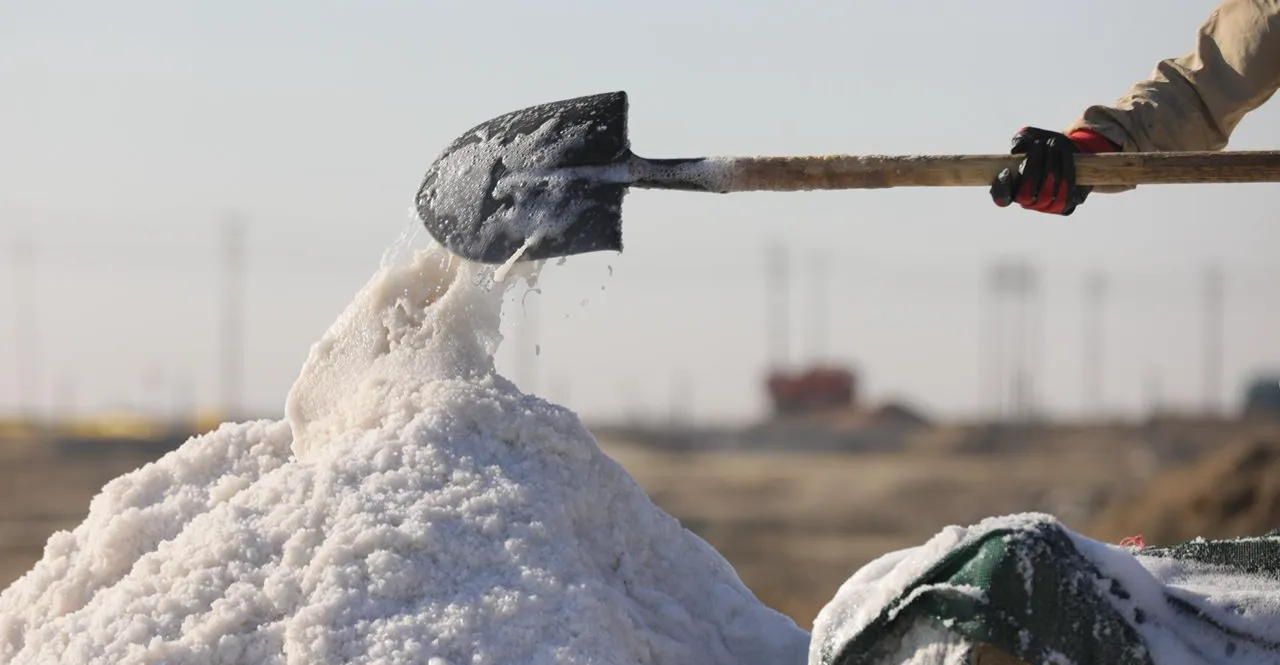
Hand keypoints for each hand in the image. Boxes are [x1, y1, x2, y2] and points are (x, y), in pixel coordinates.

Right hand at [990, 127, 1117, 215]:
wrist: (1070, 151)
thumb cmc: (1044, 145)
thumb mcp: (1031, 137)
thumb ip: (1020, 139)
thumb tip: (1016, 149)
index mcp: (1012, 189)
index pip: (1002, 199)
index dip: (1002, 189)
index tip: (1005, 171)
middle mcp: (1027, 201)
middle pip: (1025, 195)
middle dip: (1031, 169)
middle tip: (1038, 144)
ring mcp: (1046, 206)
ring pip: (1046, 194)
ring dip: (1050, 166)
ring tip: (1053, 143)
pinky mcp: (1065, 205)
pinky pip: (1065, 194)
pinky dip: (1066, 171)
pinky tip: (1065, 153)